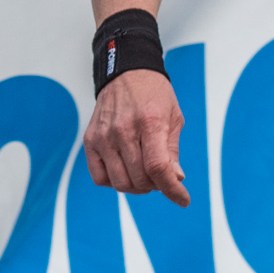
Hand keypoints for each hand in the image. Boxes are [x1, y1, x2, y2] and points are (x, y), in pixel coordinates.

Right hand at [83, 69, 190, 205]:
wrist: (126, 73)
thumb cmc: (154, 95)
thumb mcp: (174, 117)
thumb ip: (173, 150)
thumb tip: (176, 179)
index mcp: (150, 122)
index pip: (158, 167)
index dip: (172, 189)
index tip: (183, 199)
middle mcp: (123, 130)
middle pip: (140, 179)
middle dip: (157, 186)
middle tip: (162, 177)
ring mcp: (104, 136)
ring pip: (120, 182)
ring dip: (137, 187)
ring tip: (145, 176)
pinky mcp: (90, 141)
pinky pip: (100, 177)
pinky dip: (114, 182)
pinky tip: (126, 171)